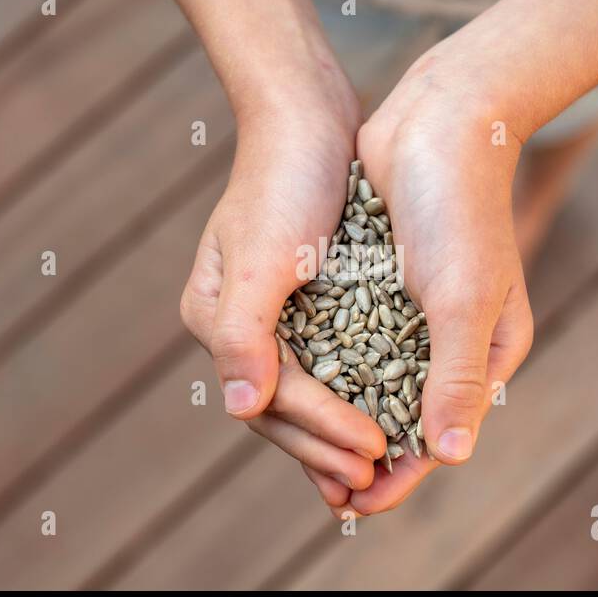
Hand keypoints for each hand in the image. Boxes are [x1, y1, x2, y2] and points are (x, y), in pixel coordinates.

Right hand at [179, 82, 388, 508]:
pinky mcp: (306, 301)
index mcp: (213, 318)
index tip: (373, 452)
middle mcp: (237, 325)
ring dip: (338, 435)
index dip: (321, 429)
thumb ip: (243, 333)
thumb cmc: (286, 178)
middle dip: (328, 449)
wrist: (308, 114)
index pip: (271, 394)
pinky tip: (384, 418)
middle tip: (379, 482)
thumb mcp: (264, 254)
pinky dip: (353, 396)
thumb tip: (240, 410)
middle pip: (282, 407)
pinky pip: (328, 364)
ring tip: (379, 473)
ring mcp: (272, 314)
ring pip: (306, 394)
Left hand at [346, 49, 534, 513]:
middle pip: (405, 417)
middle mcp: (453, 340)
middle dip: (365, 454)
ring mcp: (415, 312)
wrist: (441, 116)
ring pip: (374, 384)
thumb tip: (448, 458)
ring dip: (343, 418)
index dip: (402, 475)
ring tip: (301, 453)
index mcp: (488, 352)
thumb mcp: (461, 297)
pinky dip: (329, 369)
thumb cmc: (459, 206)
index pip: (443, 434)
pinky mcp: (381, 284)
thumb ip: (455, 377)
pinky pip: (353, 341)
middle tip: (326, 493)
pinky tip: (293, 387)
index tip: (356, 504)